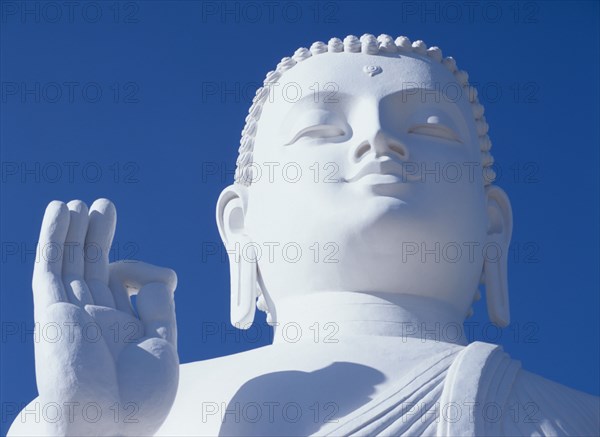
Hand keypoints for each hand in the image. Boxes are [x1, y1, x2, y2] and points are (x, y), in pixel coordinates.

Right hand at [32, 199, 178, 435]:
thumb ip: (161, 309)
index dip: (142, 271)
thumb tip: (163, 278)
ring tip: (80, 203)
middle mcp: (93, 319)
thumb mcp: (163, 347)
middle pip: (92, 267)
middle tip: (103, 206)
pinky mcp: (51, 310)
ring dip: (74, 231)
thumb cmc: (138, 399)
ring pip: (69, 261)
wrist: (105, 427)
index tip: (164, 277)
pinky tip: (60, 210)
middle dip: (98, 236)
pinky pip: (49, 267)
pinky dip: (54, 237)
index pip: (125, 285)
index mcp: (121, 329)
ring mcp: (70, 313)